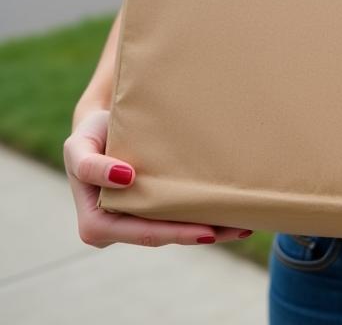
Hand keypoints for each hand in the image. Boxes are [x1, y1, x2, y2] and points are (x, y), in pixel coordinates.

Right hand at [64, 109, 251, 247]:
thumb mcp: (79, 147)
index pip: (140, 233)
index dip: (172, 233)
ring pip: (176, 229)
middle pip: (164, 236)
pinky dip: (206, 215)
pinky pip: (180, 214)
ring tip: (243, 224)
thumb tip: (125, 178)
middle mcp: (119, 227)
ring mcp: (137, 218)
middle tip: (235, 227)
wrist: (102, 125)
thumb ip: (90, 165)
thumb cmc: (90, 135)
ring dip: (211, 228)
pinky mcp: (153, 206)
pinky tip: (232, 213)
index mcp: (97, 224)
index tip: (205, 230)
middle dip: (200, 235)